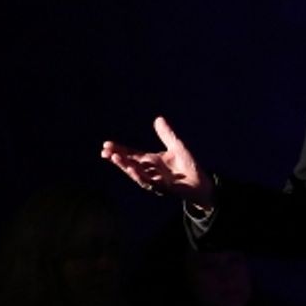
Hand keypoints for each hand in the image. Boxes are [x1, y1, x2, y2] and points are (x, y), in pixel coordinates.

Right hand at [100, 116, 214, 206]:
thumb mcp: (177, 146)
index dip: (119, 149)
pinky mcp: (163, 187)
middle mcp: (150, 171)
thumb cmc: (188, 166)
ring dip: (124, 166)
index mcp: (151, 161)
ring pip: (136, 173)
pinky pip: (149, 182)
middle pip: (130, 163)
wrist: (202, 183)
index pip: (131, 154)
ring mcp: (155, 180)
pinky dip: (139, 175)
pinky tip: (132, 169)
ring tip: (114, 158)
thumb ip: (167, 134)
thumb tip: (158, 118)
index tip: (106, 144)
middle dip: (117, 158)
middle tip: (104, 152)